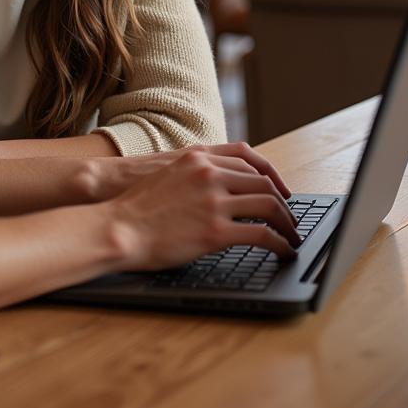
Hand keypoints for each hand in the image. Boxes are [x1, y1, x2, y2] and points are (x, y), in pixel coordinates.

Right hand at [106, 149, 300, 270]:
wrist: (116, 226)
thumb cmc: (136, 205)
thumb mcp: (168, 173)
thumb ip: (195, 172)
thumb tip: (216, 184)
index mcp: (199, 157)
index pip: (249, 158)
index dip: (271, 175)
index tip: (281, 189)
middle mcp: (210, 173)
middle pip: (263, 182)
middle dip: (282, 201)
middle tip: (290, 217)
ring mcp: (213, 201)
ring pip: (268, 205)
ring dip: (286, 222)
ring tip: (292, 235)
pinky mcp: (215, 230)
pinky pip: (261, 234)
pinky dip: (279, 243)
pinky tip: (282, 250)